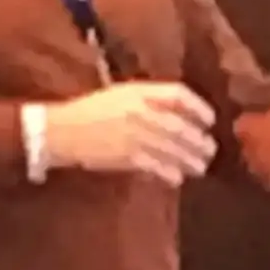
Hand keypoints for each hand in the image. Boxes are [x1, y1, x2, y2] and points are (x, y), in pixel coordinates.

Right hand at [42, 81, 215, 183]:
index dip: (199, 108)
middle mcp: (140, 111)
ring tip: (200, 167)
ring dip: (190, 160)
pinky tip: (176, 178)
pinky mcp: (127, 157)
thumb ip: (150, 100)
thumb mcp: (120, 95)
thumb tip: (181, 114)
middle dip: (199, 141)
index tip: (209, 120)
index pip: (179, 95)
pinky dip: (170, 173)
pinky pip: (157, 166)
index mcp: (139, 91)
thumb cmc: (91, 111)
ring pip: (173, 149)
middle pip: (181, 127)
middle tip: (209, 150)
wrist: (60, 130)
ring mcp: (134, 134)